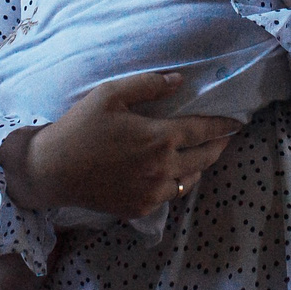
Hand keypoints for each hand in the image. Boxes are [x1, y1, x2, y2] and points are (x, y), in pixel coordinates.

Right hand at [0, 72, 239, 219]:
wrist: (52, 171)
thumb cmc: (80, 127)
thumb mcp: (110, 94)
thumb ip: (147, 85)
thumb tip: (179, 81)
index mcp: (159, 138)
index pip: (204, 131)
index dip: (224, 126)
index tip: (238, 123)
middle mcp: (162, 169)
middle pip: (205, 158)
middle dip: (219, 146)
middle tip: (225, 138)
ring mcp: (152, 192)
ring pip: (189, 181)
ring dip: (199, 167)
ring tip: (200, 156)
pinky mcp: (140, 208)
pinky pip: (168, 196)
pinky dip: (175, 183)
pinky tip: (171, 174)